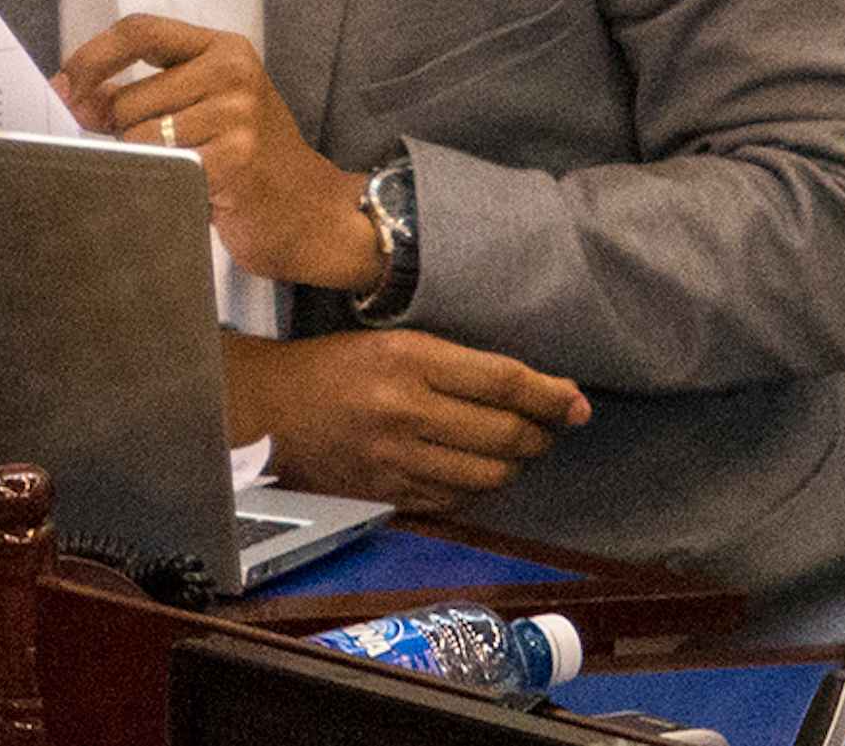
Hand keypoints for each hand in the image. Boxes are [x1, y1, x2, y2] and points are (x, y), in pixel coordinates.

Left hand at [55, 14, 376, 291]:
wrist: (315, 214)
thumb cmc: (250, 159)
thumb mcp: (207, 106)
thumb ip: (149, 91)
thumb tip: (73, 95)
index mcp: (224, 48)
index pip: (139, 30)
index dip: (92, 57)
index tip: (62, 86)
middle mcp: (233, 72)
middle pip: (129, 97)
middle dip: (119, 134)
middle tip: (148, 158)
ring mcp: (237, 115)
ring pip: (138, 137)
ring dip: (144, 165)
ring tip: (183, 174)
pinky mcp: (235, 160)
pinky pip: (162, 169)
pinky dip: (165, 187)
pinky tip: (197, 194)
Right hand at [222, 329, 591, 514]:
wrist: (268, 408)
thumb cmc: (335, 366)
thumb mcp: (392, 343)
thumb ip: (458, 366)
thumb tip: (536, 389)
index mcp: (408, 359)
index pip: (503, 382)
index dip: (550, 395)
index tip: (577, 402)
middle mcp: (405, 411)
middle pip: (505, 433)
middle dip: (540, 433)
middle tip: (549, 426)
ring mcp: (396, 459)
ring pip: (488, 476)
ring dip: (516, 466)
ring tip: (517, 450)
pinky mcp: (388, 494)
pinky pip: (457, 502)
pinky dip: (480, 490)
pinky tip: (477, 471)